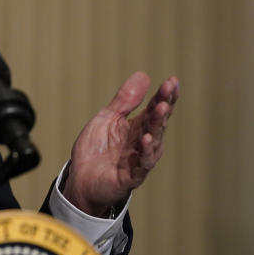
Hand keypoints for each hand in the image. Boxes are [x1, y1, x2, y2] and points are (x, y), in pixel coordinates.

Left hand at [62, 72, 179, 216]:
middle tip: (169, 89)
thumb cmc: (96, 149)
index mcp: (137, 127)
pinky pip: (142, 163)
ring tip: (162, 107)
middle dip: (164, 105)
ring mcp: (139, 159)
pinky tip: (146, 138)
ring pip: (153, 140)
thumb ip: (125, 101)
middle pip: (156, 122)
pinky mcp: (131, 175)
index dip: (164, 95)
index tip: (172, 81)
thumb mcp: (107, 118)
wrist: (80, 179)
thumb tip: (144, 75)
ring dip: (158, 124)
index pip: (154, 109)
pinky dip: (145, 151)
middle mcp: (142, 142)